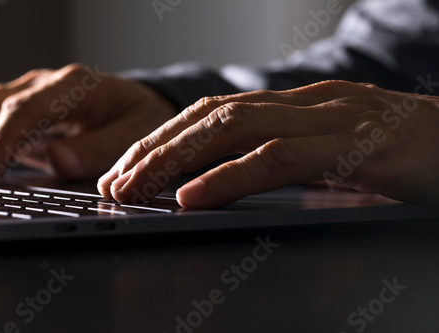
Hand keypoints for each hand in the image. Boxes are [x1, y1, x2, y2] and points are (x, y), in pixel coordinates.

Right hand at [0, 64, 175, 182]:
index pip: (24, 111)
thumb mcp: (137, 131)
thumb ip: (102, 146)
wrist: (139, 102)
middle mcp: (41, 87)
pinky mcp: (19, 115)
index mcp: (71, 87)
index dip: (1, 142)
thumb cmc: (140, 115)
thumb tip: (59, 161)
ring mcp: (26, 98)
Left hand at [98, 80, 438, 207]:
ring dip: (176, 158)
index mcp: (301, 107)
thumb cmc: (410, 155)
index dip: (166, 140)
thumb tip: (235, 180)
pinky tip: (192, 198)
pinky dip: (230, 176)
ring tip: (134, 188)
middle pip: (211, 116)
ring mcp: (331, 119)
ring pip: (233, 127)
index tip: (129, 170)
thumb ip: (293, 158)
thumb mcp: (340, 153)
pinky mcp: (355, 145)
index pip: (216, 114)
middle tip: (114, 182)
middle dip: (156, 149)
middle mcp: (308, 104)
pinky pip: (280, 157)